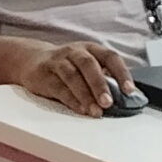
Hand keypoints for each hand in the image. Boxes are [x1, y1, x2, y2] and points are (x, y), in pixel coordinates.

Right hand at [13, 37, 140, 115]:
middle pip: (89, 65)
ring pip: (73, 76)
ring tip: (96, 111)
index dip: (121, 73)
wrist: (31, 60)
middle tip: (108, 103)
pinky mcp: (44, 75)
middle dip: (100, 85)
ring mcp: (58, 62)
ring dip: (86, 95)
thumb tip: (124, 98)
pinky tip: (81, 109)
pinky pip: (59, 87)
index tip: (129, 90)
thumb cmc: (67, 66)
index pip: (110, 57)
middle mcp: (75, 52)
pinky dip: (71, 100)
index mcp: (91, 49)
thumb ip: (103, 78)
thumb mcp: (86, 66)